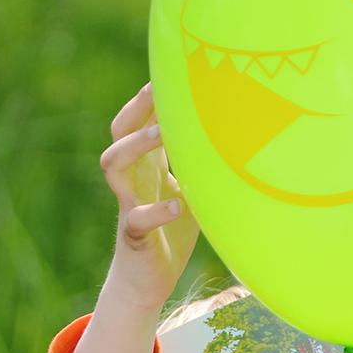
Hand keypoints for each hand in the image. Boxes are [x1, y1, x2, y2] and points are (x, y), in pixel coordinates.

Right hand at [99, 82, 200, 311]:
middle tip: (156, 89)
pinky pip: (136, 218)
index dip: (151, 96)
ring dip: (136, 146)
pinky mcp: (133, 235)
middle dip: (135, 108)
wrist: (147, 281)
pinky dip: (157, 211)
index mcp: (146, 166)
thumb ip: (201, 165)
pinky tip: (178, 206)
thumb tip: (239, 137)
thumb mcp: (191, 191)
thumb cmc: (172, 230)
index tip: (171, 71)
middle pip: (118, 131)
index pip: (139, 120)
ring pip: (114, 164)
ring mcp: (128, 204)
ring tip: (162, 134)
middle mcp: (132, 179)